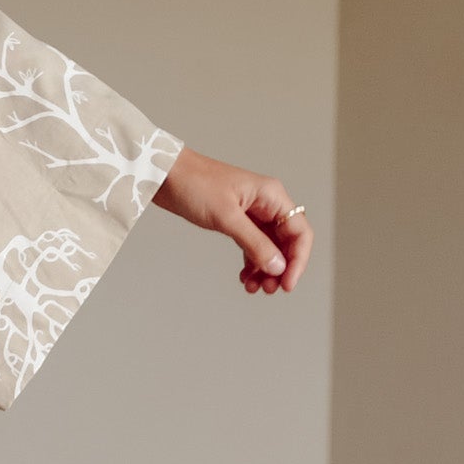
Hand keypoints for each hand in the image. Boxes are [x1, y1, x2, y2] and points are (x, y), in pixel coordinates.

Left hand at [154, 148, 312, 295]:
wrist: (164, 174)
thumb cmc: (194, 184)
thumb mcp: (227, 217)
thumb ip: (254, 244)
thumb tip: (277, 267)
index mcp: (271, 196)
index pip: (299, 232)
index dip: (298, 261)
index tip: (287, 284)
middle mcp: (266, 203)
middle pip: (287, 242)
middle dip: (281, 268)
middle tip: (269, 289)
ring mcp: (251, 212)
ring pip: (270, 247)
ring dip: (265, 269)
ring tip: (254, 287)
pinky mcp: (236, 220)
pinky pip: (253, 245)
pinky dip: (251, 263)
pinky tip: (245, 277)